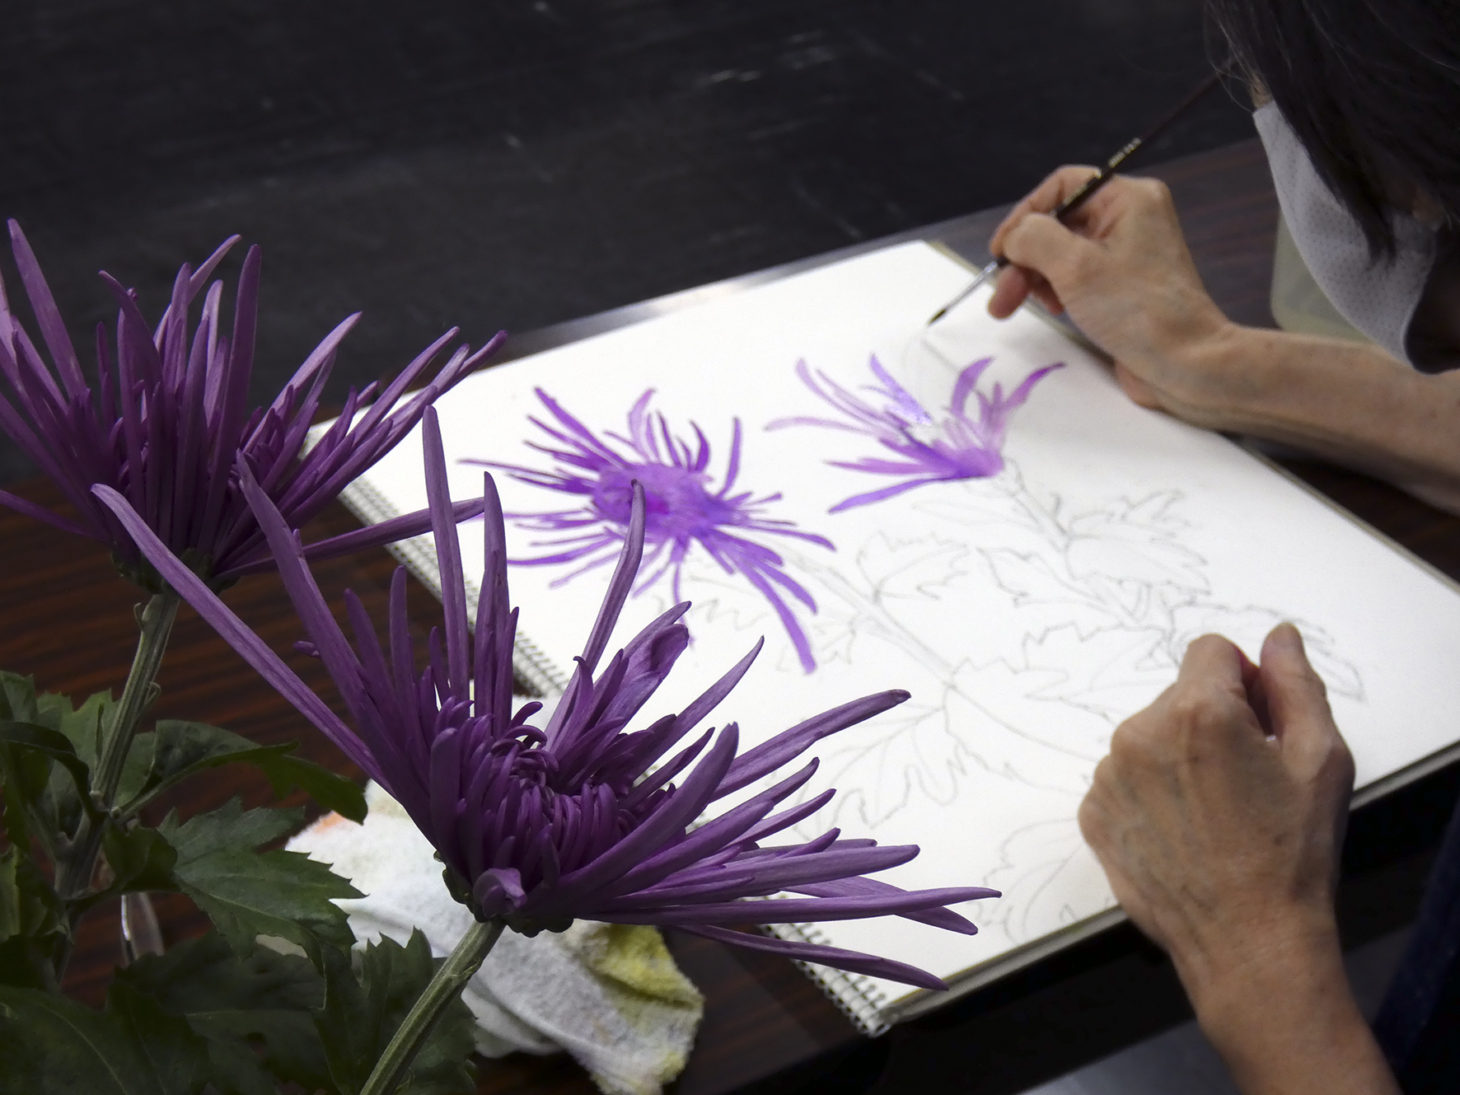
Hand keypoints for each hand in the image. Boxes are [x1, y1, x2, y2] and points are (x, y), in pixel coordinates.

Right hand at [986, 167, 1237, 426]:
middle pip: (1057, 223)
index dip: (1024, 214)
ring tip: (1014, 308)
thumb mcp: (1075, 267)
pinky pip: (1076, 274)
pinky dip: (1054, 289)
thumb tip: (1014, 237)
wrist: (1185, 363)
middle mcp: (1129, 218)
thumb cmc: (1136, 310)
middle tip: (1001, 296)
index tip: (1000, 252)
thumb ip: (1035, 239)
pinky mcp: (1123, 284)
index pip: (1062, 187)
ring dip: (1033, 277)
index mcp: (1128, 199)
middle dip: (1024, 258)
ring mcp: (1127, 252)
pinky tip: (1051, 309)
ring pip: (1062, 252)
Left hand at [1077, 623, 1355, 1013]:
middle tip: (1245, 779)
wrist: (1249, 942)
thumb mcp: (1321, 757)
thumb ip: (1295, 683)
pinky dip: (1151, 794)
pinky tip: (1185, 832)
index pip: (1211, 651)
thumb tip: (1276, 637)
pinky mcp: (1092, 813)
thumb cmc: (1292, 854)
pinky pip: (1124, 779)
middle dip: (1212, 721)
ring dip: (1178, 758)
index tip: (1261, 724)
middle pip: (1180, 696)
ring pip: (1150, 737)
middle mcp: (1139, 734)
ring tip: (1215, 812)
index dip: (1245, 682)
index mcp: (1196, 711)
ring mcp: (1108, 776)